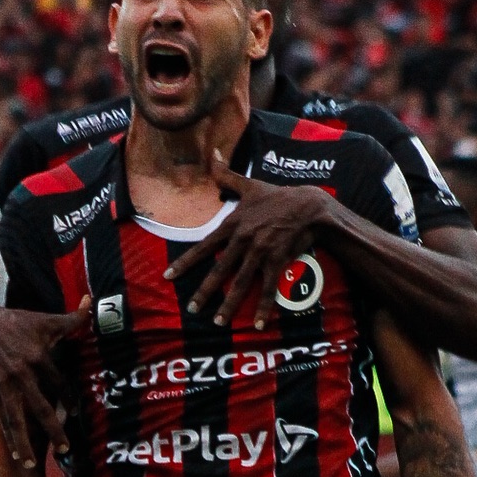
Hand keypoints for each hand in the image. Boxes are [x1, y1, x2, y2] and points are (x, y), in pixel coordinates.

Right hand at [0, 297, 90, 469]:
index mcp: (38, 357)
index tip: (75, 414)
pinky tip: (16, 455)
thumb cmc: (21, 324)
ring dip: (24, 442)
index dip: (67, 399)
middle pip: (39, 406)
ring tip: (30, 464)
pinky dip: (9, 437)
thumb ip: (73, 319)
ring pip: (17, 418)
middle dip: (51, 429)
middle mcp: (21, 374)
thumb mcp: (46, 320)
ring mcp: (6, 385)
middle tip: (64, 449)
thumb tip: (93, 302)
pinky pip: (3, 419)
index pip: (57, 382)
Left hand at [162, 152, 335, 330]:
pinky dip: (263, 307)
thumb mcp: (249, 184)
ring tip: (218, 322)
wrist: (308, 205)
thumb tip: (213, 153)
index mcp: (232, 225)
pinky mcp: (277, 261)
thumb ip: (226, 174)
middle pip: (219, 270)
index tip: (168, 276)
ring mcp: (260, 252)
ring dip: (229, 305)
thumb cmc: (277, 196)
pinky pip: (268, 288)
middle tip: (192, 309)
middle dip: (204, 292)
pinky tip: (258, 324)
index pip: (203, 246)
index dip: (185, 262)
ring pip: (240, 283)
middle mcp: (242, 240)